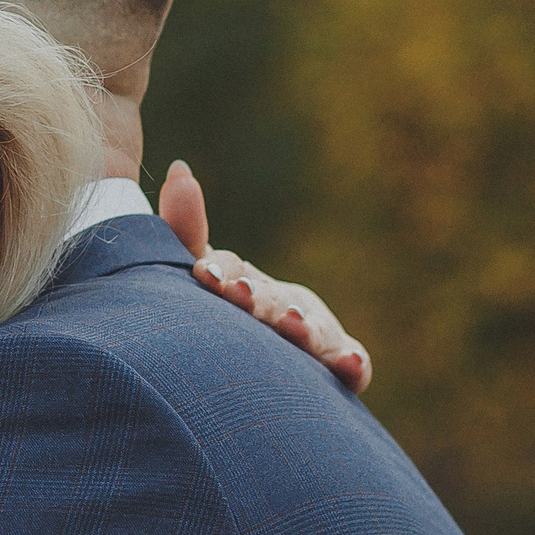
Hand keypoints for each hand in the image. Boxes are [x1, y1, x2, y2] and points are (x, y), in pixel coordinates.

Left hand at [158, 159, 371, 394]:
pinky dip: (354, 364)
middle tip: (243, 296)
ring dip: (304, 328)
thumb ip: (185, 233)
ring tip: (291, 325)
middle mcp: (283, 302)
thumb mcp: (200, 278)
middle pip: (273, 299)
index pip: (232, 270)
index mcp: (247, 282)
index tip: (203, 274)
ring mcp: (313, 331)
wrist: (247, 365)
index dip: (221, 271)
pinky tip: (350, 365)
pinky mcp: (336, 362)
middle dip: (258, 298)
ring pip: (313, 330)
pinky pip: (351, 366)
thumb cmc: (218, 317)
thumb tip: (180, 167)